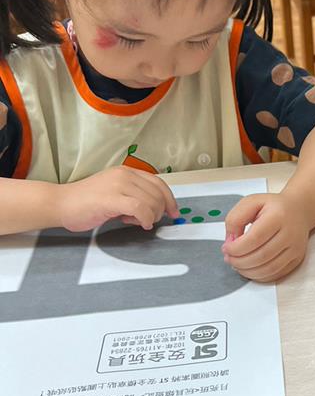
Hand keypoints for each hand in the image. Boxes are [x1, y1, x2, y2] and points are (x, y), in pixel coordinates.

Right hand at [55, 167, 178, 231]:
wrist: (60, 203)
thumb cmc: (84, 202)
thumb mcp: (115, 193)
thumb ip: (134, 196)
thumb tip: (155, 208)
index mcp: (126, 172)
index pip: (158, 182)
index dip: (170, 199)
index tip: (173, 212)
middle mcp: (124, 175)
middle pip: (158, 193)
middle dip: (159, 211)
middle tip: (149, 221)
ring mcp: (117, 185)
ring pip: (151, 201)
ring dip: (151, 216)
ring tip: (136, 221)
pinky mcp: (111, 198)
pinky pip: (140, 208)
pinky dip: (145, 218)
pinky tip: (140, 224)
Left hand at [222, 192, 309, 281]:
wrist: (298, 210)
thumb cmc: (274, 207)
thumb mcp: (251, 202)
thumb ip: (235, 219)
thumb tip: (230, 242)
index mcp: (278, 216)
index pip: (254, 239)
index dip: (236, 248)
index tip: (227, 248)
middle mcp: (290, 233)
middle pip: (261, 256)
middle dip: (239, 261)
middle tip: (229, 258)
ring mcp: (295, 248)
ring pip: (269, 269)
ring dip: (248, 271)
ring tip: (237, 264)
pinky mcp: (296, 259)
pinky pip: (276, 274)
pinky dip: (259, 276)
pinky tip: (250, 269)